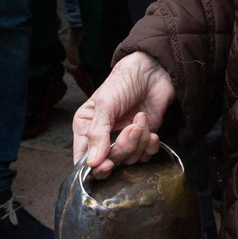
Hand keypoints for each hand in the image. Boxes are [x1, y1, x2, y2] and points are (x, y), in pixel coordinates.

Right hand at [71, 52, 176, 177]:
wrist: (153, 70)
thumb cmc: (124, 81)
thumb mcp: (105, 104)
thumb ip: (97, 134)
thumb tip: (92, 163)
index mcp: (86, 128)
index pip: (84, 159)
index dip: (95, 167)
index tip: (107, 165)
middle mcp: (103, 138)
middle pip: (109, 162)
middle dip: (123, 148)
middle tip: (131, 129)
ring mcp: (124, 140)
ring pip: (130, 160)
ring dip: (139, 142)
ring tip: (140, 120)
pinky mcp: (143, 140)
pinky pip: (146, 156)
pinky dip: (150, 144)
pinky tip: (150, 129)